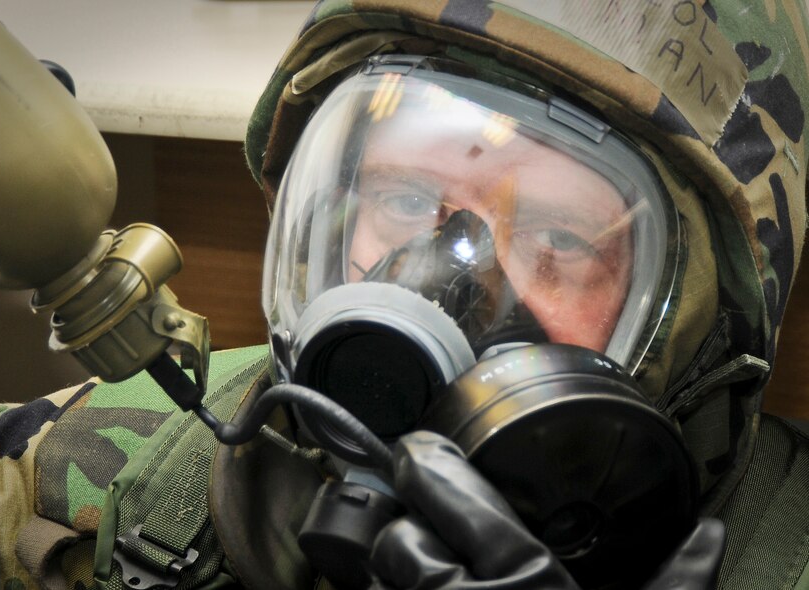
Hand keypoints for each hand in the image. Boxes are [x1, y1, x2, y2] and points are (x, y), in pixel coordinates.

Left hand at [369, 431, 724, 589]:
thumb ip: (676, 587)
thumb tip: (710, 535)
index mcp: (528, 589)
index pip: (460, 503)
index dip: (430, 468)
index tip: (417, 449)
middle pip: (401, 537)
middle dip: (407, 525)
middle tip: (419, 518)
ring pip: (376, 578)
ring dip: (391, 570)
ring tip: (417, 567)